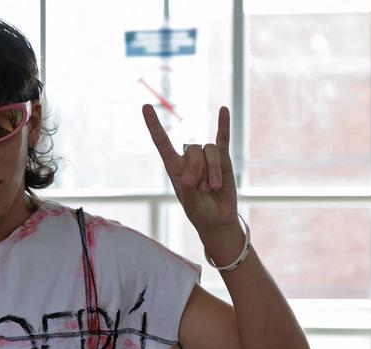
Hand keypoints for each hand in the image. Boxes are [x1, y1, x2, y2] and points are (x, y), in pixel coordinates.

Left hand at [142, 105, 239, 245]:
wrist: (218, 220)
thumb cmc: (200, 211)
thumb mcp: (190, 201)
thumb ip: (190, 182)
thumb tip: (197, 160)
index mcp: (174, 167)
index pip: (162, 142)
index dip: (154, 126)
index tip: (146, 107)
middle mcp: (188, 159)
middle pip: (193, 149)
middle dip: (200, 171)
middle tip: (203, 190)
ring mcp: (206, 158)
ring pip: (209, 150)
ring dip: (213, 171)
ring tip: (214, 188)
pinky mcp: (223, 159)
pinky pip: (223, 139)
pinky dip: (224, 125)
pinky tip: (224, 110)